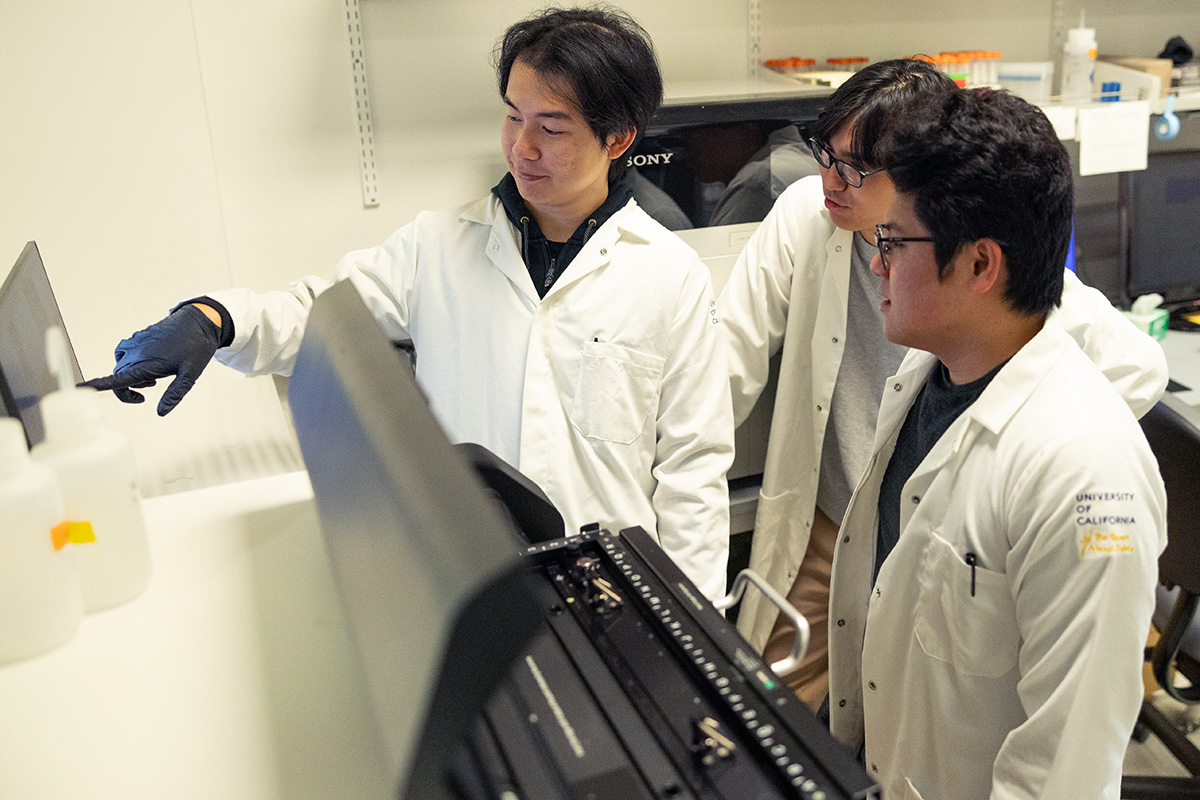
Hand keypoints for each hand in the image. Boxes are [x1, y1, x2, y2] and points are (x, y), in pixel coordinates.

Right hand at [81, 304, 222, 414]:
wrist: (199, 321)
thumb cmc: (196, 348)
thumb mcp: (189, 376)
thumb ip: (174, 395)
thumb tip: (160, 413)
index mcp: (146, 364)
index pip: (116, 379)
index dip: (97, 386)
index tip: (80, 389)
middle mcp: (136, 353)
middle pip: (117, 378)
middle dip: (128, 389)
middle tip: (150, 390)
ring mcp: (135, 343)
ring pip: (120, 365)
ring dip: (130, 376)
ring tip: (154, 378)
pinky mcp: (138, 337)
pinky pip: (124, 352)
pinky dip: (130, 363)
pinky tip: (149, 363)